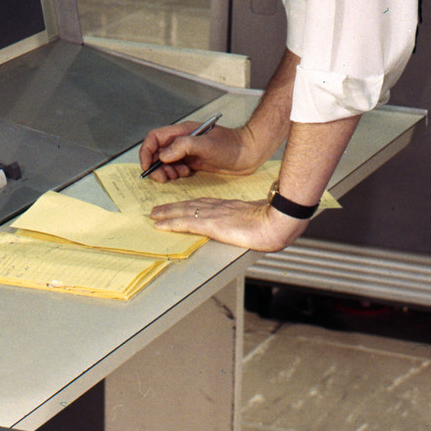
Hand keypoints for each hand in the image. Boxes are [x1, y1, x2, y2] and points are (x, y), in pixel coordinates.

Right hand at [138, 120, 251, 182]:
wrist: (249, 153)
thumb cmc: (232, 146)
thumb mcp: (207, 144)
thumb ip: (183, 146)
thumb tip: (163, 155)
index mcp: (182, 131)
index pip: (155, 138)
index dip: (146, 151)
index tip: (147, 166)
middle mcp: (182, 141)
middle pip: (157, 152)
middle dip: (155, 165)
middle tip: (163, 177)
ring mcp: (188, 152)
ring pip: (166, 162)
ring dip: (166, 171)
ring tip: (177, 176)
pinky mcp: (194, 162)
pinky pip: (176, 168)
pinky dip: (176, 174)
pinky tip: (187, 175)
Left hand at [150, 196, 301, 251]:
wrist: (276, 221)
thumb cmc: (274, 221)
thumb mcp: (259, 217)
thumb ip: (251, 219)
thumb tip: (254, 226)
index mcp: (230, 206)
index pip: (204, 204)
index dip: (189, 205)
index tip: (179, 206)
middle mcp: (218, 207)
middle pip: (190, 205)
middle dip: (173, 208)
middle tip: (158, 210)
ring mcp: (213, 215)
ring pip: (183, 212)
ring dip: (167, 213)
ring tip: (154, 215)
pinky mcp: (210, 224)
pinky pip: (185, 222)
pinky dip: (170, 222)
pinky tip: (160, 224)